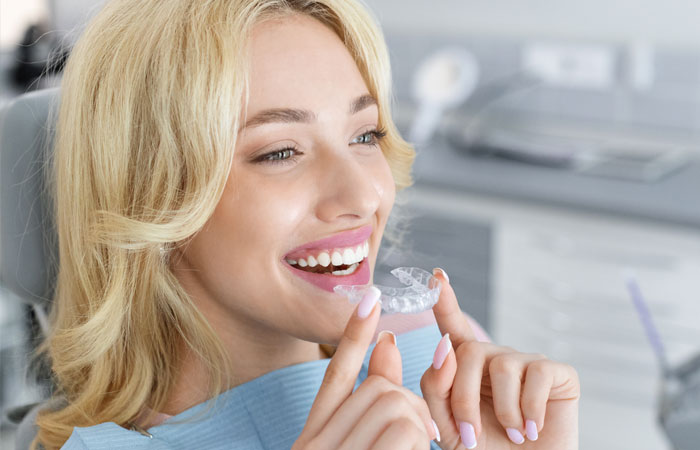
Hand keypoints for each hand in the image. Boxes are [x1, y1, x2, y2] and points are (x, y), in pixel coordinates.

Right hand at [293, 287, 438, 449]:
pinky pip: (407, 430)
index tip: (372, 298)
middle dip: (410, 404)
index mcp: (314, 436)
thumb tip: (387, 339)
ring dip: (420, 426)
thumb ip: (377, 401)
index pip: (336, 374)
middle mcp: (314, 444)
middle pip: (377, 386)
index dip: (356, 334)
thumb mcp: (361, 446)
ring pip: (395, 402)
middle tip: (423, 435)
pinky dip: (423, 442)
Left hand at [421, 269, 579, 448]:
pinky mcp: (557, 372)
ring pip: (500, 365)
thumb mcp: (448, 425)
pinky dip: (529, 409)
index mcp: (467, 367)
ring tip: (511, 434)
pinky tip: (532, 428)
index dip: (445, 301)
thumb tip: (443, 346)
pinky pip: (535, 375)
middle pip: (468, 353)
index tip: (437, 275)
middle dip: (463, 399)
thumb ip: (436, 388)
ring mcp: (527, 362)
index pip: (453, 328)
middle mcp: (495, 357)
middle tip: (471, 437)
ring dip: (501, 411)